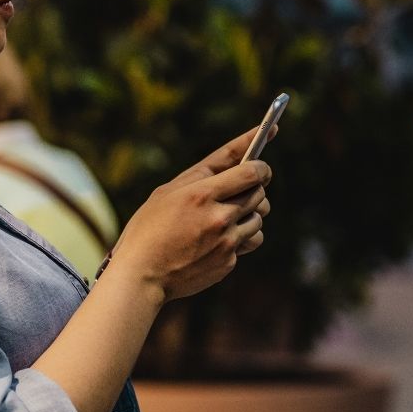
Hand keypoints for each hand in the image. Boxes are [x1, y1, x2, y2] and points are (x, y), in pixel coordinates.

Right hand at [108, 126, 274, 303]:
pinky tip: (218, 238)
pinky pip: (249, 241)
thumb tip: (236, 166)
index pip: (248, 171)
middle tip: (241, 187)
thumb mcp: (167, 194)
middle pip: (258, 191)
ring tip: (226, 215)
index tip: (271, 135)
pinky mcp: (228, 262)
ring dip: (249, 212)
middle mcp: (218, 216)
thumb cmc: (149, 229)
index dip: (262, 158)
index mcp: (201, 194)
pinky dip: (239, 237)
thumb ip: (201, 178)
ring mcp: (226, 241)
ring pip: (259, 217)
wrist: (140, 276)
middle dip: (254, 185)